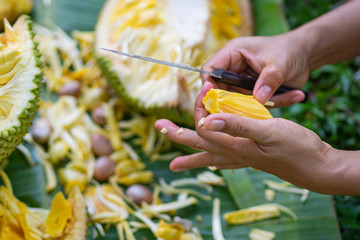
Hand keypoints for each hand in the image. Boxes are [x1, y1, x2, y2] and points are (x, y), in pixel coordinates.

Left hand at [155, 82, 344, 193]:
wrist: (318, 166)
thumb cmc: (297, 148)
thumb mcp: (269, 132)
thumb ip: (238, 126)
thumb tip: (206, 122)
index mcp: (235, 144)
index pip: (204, 129)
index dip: (194, 114)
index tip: (187, 102)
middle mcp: (235, 153)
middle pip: (199, 144)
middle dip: (178, 136)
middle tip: (159, 129)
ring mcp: (243, 158)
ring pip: (210, 156)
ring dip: (191, 156)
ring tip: (175, 165)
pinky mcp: (253, 159)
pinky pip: (226, 160)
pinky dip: (215, 159)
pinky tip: (213, 163)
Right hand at [201, 34, 309, 106]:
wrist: (305, 54)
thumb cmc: (290, 50)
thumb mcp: (280, 63)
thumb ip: (269, 80)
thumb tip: (258, 99)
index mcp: (233, 53)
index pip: (210, 70)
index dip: (209, 86)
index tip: (217, 101)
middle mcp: (234, 68)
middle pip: (219, 90)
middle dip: (233, 103)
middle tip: (248, 112)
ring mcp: (242, 81)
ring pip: (237, 101)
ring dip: (256, 106)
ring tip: (280, 98)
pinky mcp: (252, 92)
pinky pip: (253, 105)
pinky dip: (271, 105)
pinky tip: (292, 96)